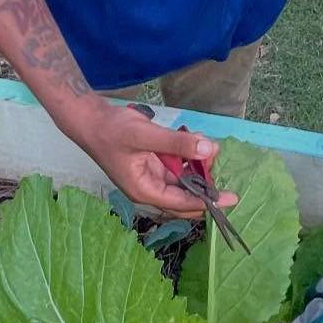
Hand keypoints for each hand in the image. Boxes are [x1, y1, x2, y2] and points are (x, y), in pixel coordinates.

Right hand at [58, 99, 236, 217]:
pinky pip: (179, 165)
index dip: (208, 202)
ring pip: (185, 179)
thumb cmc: (112, 131)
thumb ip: (177, 143)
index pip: (182, 204)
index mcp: (145, 191)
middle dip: (207, 187)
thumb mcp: (146, 135)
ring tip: (212, 149)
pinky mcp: (155, 163)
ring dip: (200, 168)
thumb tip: (208, 149)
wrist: (91, 119)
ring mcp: (153, 176)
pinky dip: (191, 156)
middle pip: (186, 197)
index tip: (231, 199)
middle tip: (229, 177)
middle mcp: (151, 188)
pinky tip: (200, 142)